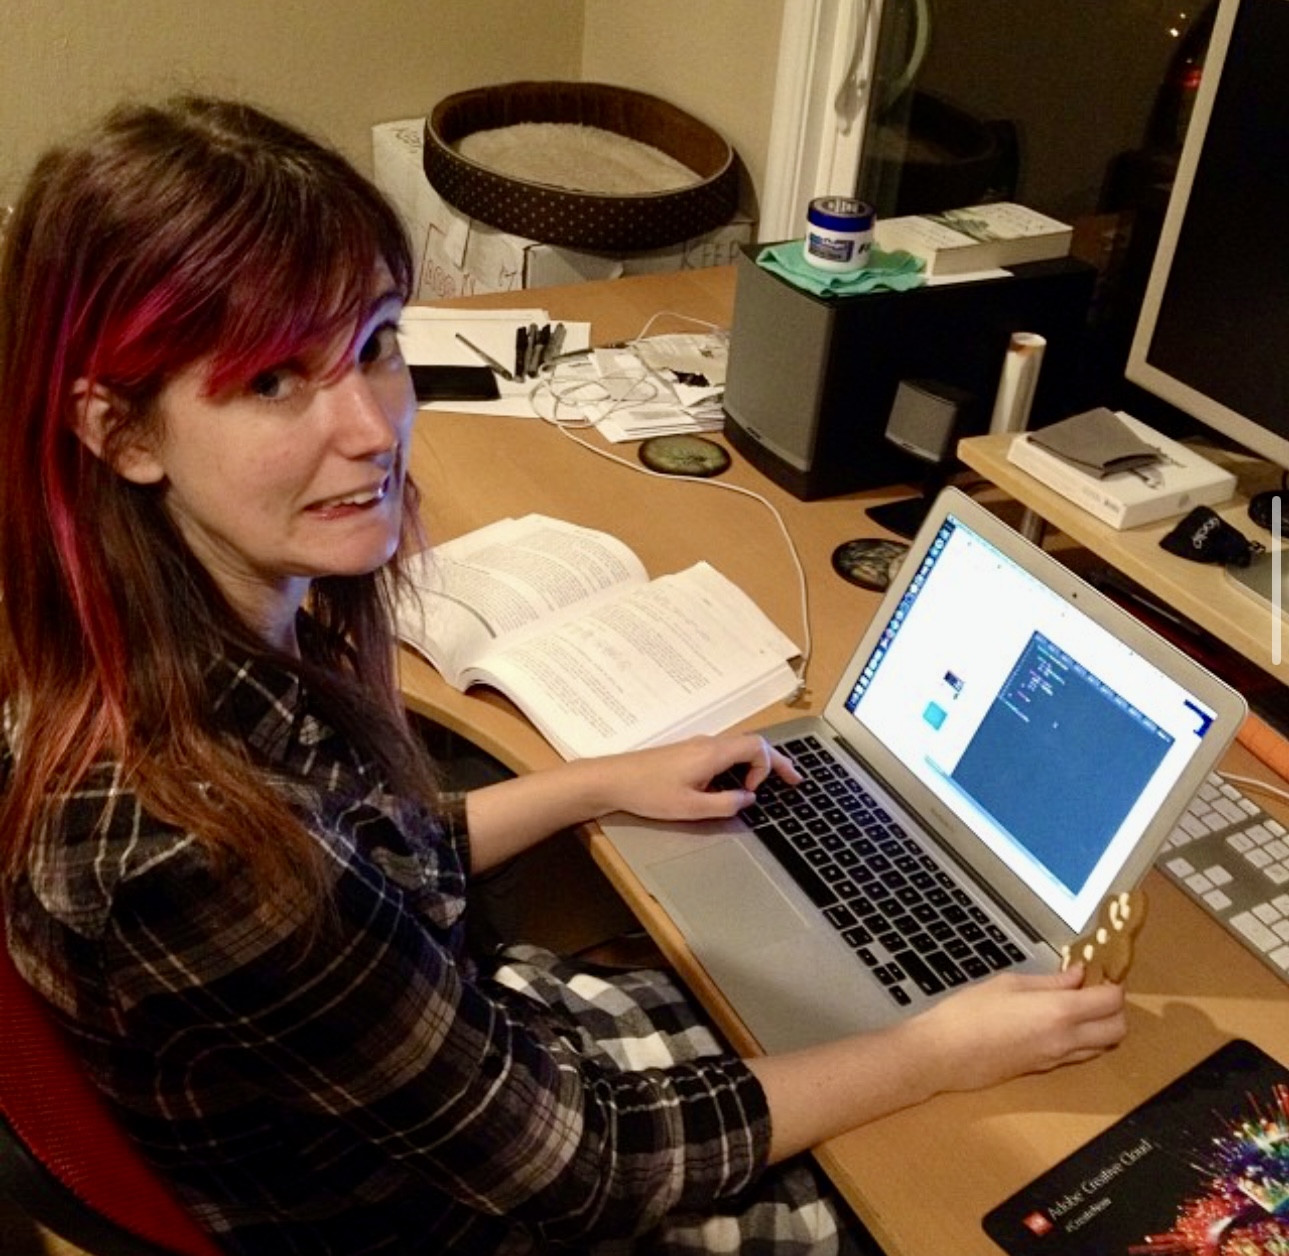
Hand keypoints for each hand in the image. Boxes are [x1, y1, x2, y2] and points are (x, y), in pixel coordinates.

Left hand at [597, 733, 801, 823]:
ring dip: (755, 765)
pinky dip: (738, 766)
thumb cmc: (649, 793)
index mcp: (713, 753)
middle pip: (752, 744)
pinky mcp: (687, 753)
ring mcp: (697, 746)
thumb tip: (748, 799)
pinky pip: (723, 754)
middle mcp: (708, 744)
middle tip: (794, 779)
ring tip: (766, 784)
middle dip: (775, 762)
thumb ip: (725, 804)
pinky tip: (735, 783)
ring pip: (737, 748)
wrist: (613, 779)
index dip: (768, 767)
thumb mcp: (691, 808)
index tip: (754, 793)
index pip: (757, 747)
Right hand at [914, 967, 1127, 1094]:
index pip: (1111, 1001)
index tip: (1102, 972)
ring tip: (1077, 1006)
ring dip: (1101, 1027)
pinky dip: (1082, 1039)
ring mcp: (1058, 1059)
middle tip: (1095, 990)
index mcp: (1060, 1012)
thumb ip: (1049, 981)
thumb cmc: (970, 1012)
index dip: (1113, 984)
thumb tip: (1077, 975)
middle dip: (1115, 1009)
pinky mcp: (1045, 1069)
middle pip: (1118, 1029)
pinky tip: (1058, 1023)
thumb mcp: (1008, 983)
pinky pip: (1079, 1055)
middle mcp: (1067, 1040)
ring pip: (1103, 1046)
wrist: (945, 1054)